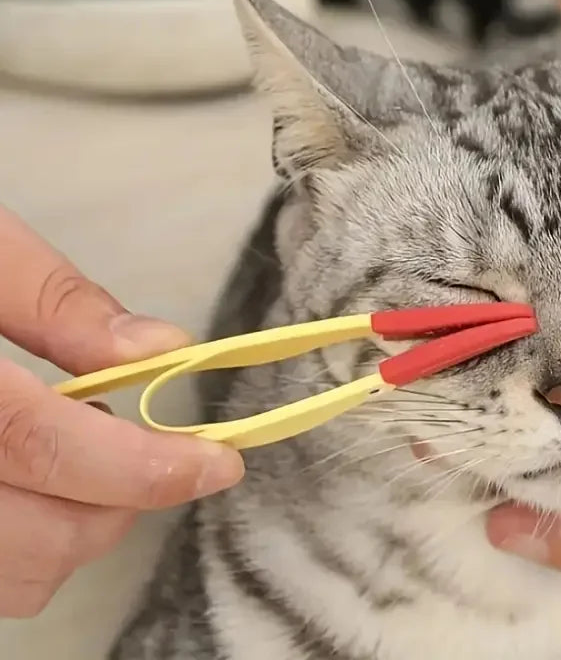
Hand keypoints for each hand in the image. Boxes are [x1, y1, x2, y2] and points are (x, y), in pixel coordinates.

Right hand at [0, 206, 243, 616]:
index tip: (218, 462)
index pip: (41, 446)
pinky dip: (29, 543)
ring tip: (70, 449)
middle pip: (35, 540)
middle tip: (136, 441)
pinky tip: (28, 480)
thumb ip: (59, 303)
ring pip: (15, 580)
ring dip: (75, 526)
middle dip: (119, 500)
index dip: (144, 465)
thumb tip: (160, 349)